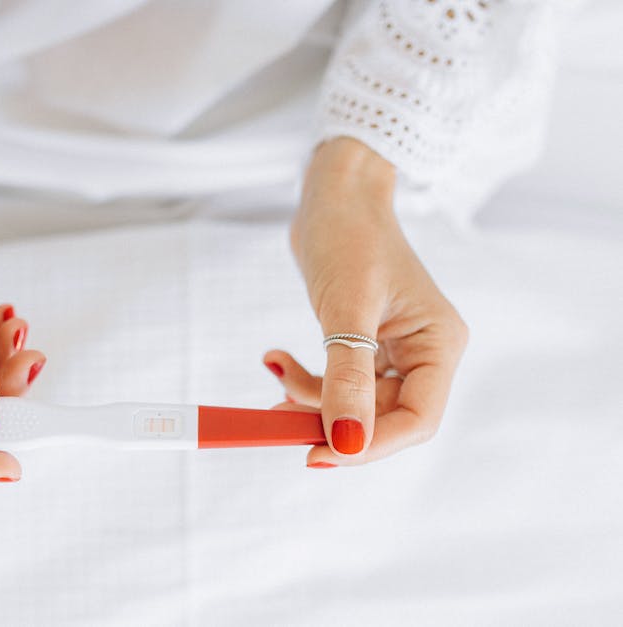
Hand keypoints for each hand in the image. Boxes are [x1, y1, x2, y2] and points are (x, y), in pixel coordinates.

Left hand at [263, 137, 468, 466]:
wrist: (333, 195)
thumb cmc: (349, 237)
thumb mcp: (346, 308)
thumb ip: (348, 378)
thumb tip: (347, 444)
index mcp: (439, 344)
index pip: (417, 418)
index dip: (370, 445)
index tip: (318, 453)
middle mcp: (424, 352)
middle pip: (383, 417)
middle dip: (331, 420)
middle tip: (278, 417)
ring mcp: (393, 349)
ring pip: (354, 403)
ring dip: (310, 397)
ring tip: (276, 365)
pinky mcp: (364, 343)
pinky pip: (338, 382)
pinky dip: (307, 379)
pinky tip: (277, 358)